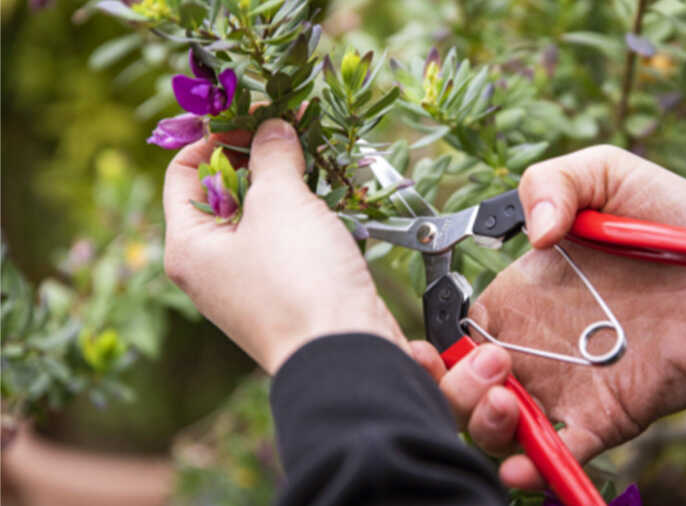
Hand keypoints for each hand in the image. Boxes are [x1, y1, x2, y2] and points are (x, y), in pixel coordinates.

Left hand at [163, 119, 406, 373]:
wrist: (348, 355)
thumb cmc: (298, 281)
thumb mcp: (281, 204)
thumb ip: (273, 155)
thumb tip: (273, 128)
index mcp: (189, 247)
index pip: (184, 172)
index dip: (216, 135)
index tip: (255, 114)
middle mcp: (213, 267)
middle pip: (226, 192)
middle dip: (261, 156)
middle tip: (293, 127)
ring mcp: (252, 283)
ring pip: (265, 216)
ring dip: (290, 183)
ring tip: (318, 153)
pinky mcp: (291, 293)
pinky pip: (292, 241)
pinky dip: (309, 215)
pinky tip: (335, 195)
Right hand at [412, 145, 685, 488]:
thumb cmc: (676, 221)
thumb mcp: (608, 173)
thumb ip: (554, 182)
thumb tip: (530, 238)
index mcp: (522, 296)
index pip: (458, 333)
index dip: (435, 348)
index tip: (428, 351)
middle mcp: (535, 347)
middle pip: (467, 389)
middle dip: (456, 391)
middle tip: (495, 368)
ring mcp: (568, 386)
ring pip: (503, 429)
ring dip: (487, 428)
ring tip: (507, 405)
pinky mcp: (607, 417)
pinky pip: (562, 453)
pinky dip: (536, 470)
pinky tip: (525, 467)